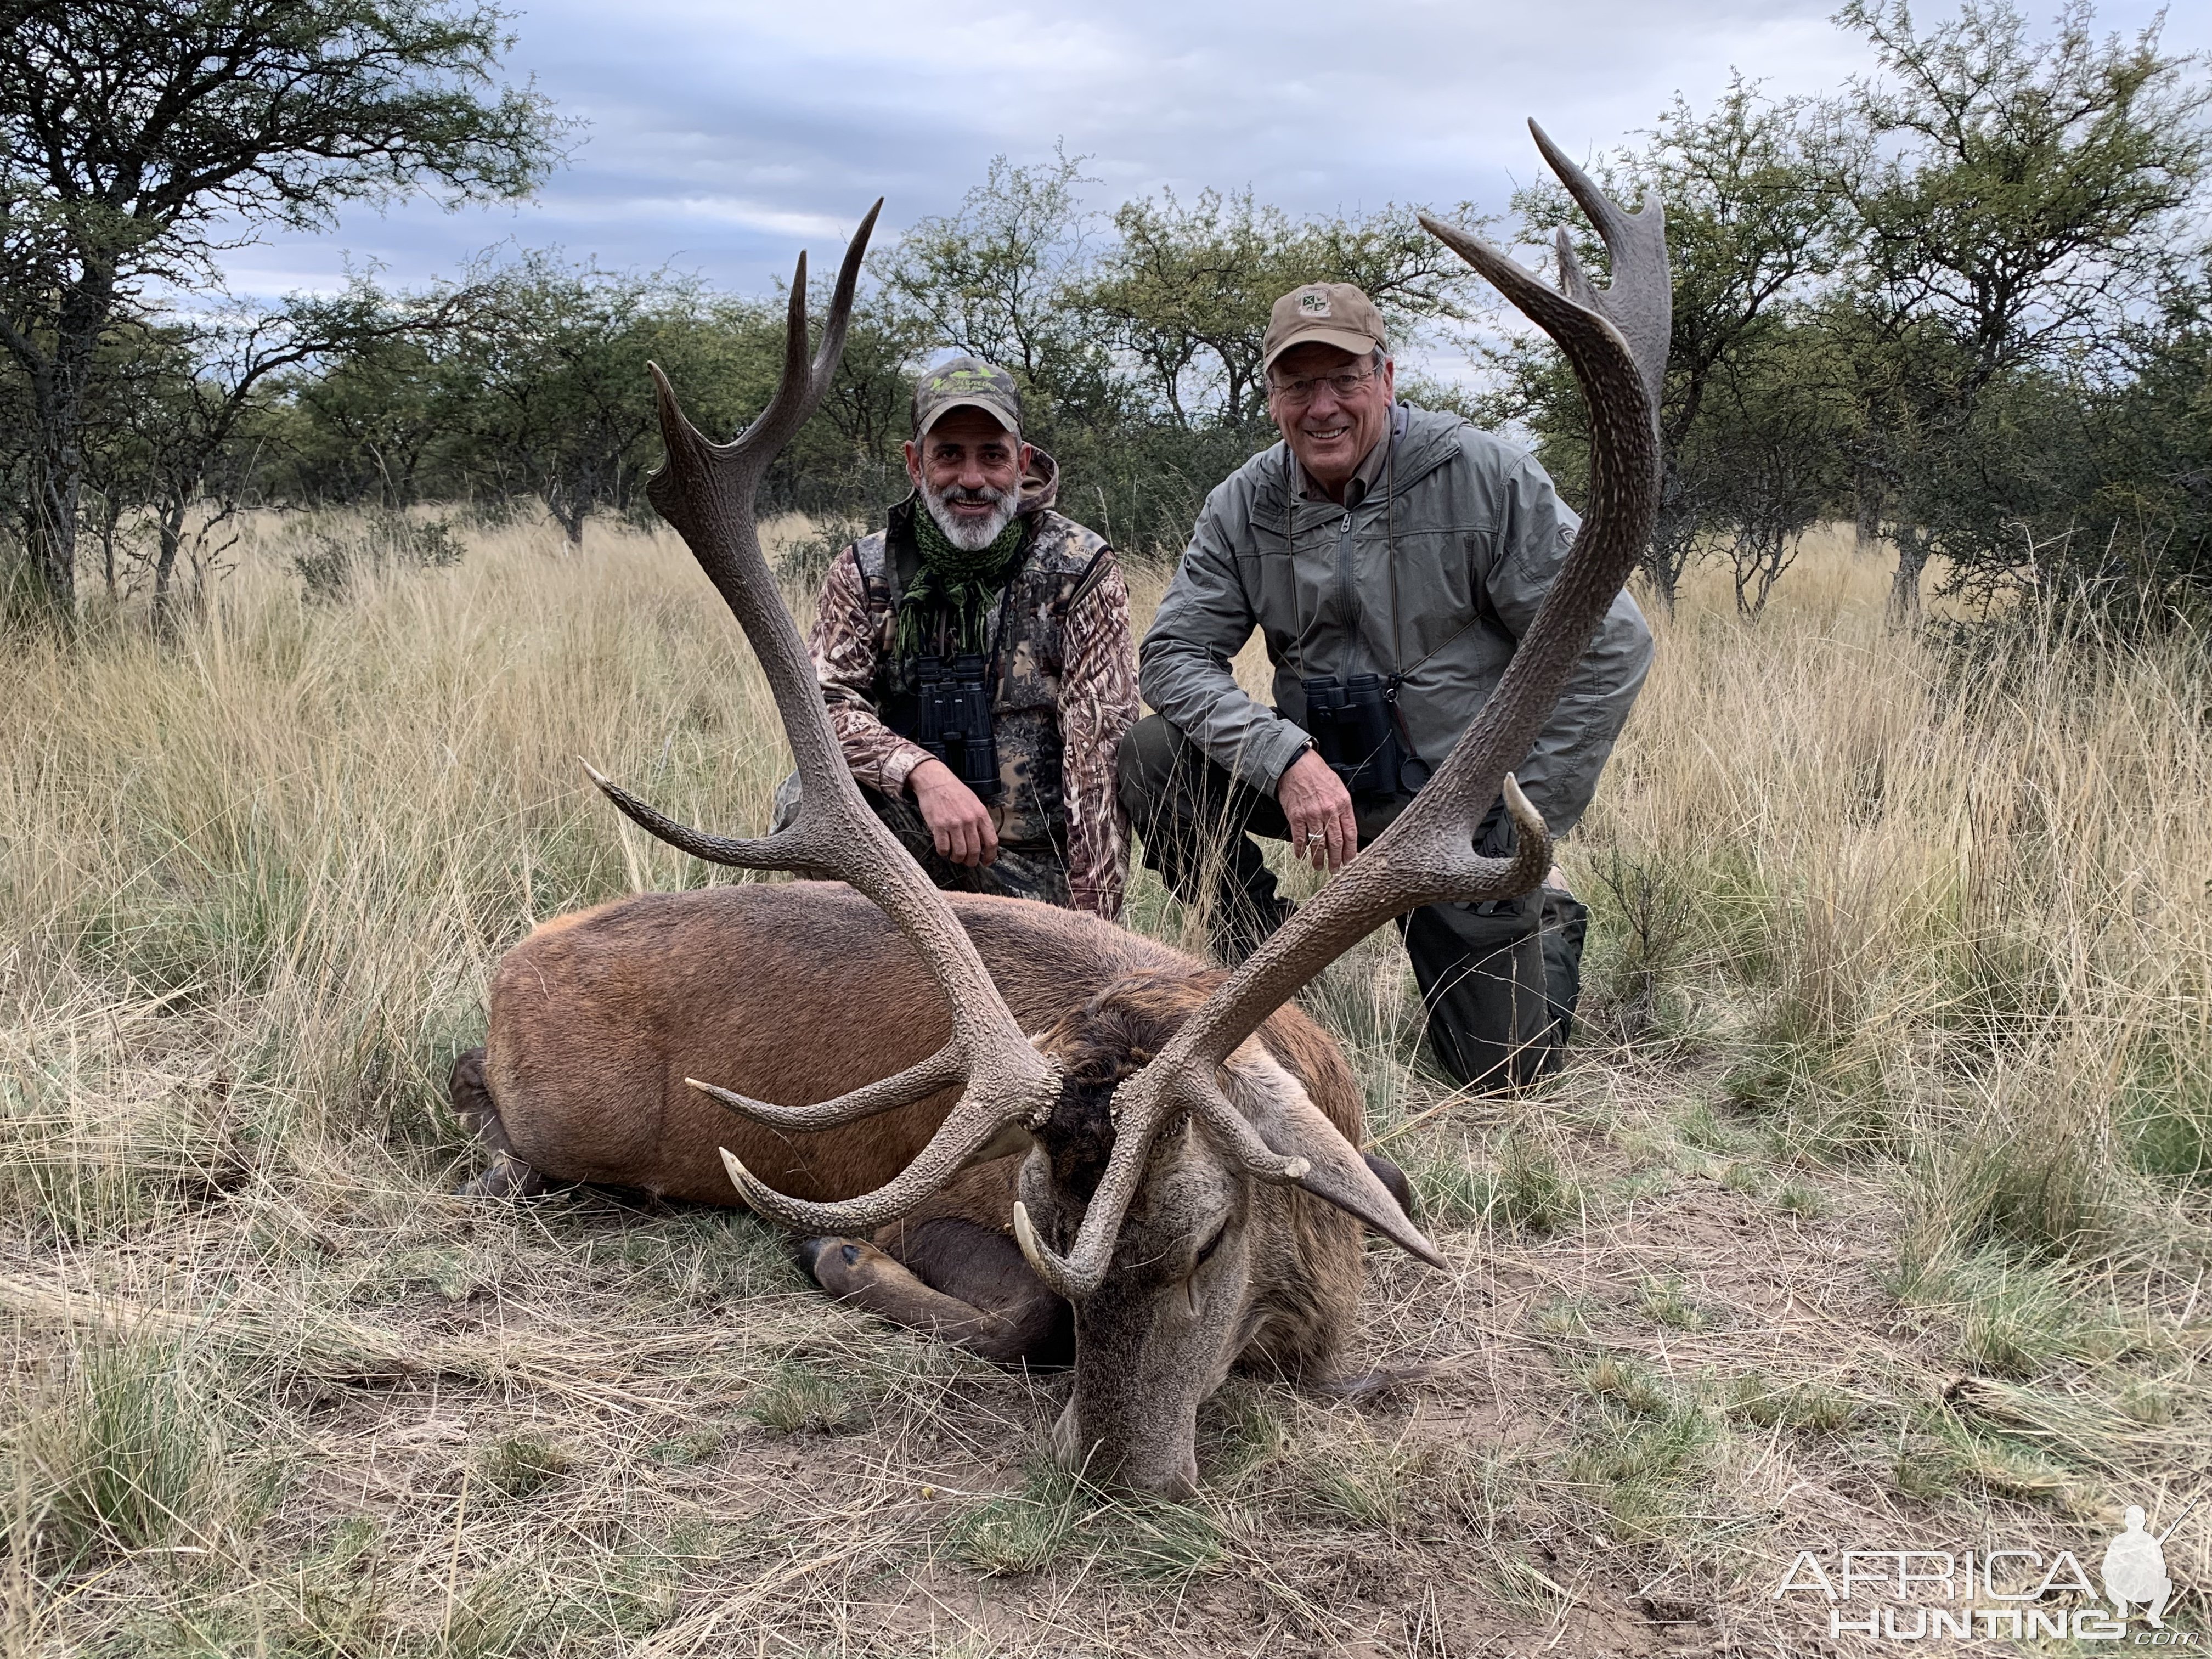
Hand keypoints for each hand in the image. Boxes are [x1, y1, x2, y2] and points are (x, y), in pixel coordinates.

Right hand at [908, 758, 999, 866]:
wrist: (935, 781)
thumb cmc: (955, 791)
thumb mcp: (975, 802)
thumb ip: (980, 821)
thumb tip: (984, 841)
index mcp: (981, 814)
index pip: (991, 841)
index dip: (990, 856)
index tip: (987, 861)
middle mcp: (969, 820)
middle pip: (975, 850)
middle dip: (972, 861)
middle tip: (968, 861)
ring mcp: (954, 824)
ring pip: (959, 853)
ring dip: (957, 859)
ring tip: (955, 856)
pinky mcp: (938, 826)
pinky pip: (943, 848)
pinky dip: (944, 853)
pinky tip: (944, 849)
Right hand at [1277, 749, 1357, 873]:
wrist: (1296, 764)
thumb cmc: (1317, 774)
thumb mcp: (1338, 787)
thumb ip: (1343, 808)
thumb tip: (1344, 828)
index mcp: (1342, 804)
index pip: (1350, 834)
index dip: (1351, 851)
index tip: (1350, 861)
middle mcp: (1329, 811)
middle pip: (1336, 843)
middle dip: (1336, 859)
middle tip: (1335, 869)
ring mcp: (1312, 815)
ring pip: (1318, 844)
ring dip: (1318, 858)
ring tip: (1318, 866)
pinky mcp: (1296, 816)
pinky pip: (1300, 838)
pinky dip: (1300, 849)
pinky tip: (1301, 856)